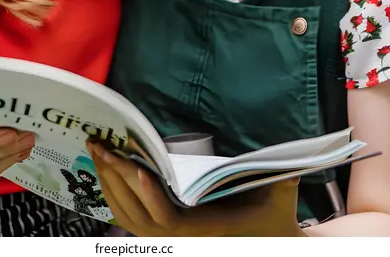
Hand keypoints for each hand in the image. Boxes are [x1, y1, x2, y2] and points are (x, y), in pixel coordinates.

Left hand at [88, 141, 303, 236]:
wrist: (274, 242)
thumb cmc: (276, 218)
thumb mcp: (281, 194)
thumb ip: (282, 175)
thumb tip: (292, 157)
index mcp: (205, 230)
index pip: (168, 218)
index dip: (148, 194)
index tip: (136, 166)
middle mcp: (182, 239)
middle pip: (136, 215)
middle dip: (115, 179)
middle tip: (100, 145)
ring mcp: (171, 239)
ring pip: (128, 218)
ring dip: (109, 185)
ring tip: (97, 152)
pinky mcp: (165, 233)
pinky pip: (132, 219)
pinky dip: (115, 197)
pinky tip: (106, 174)